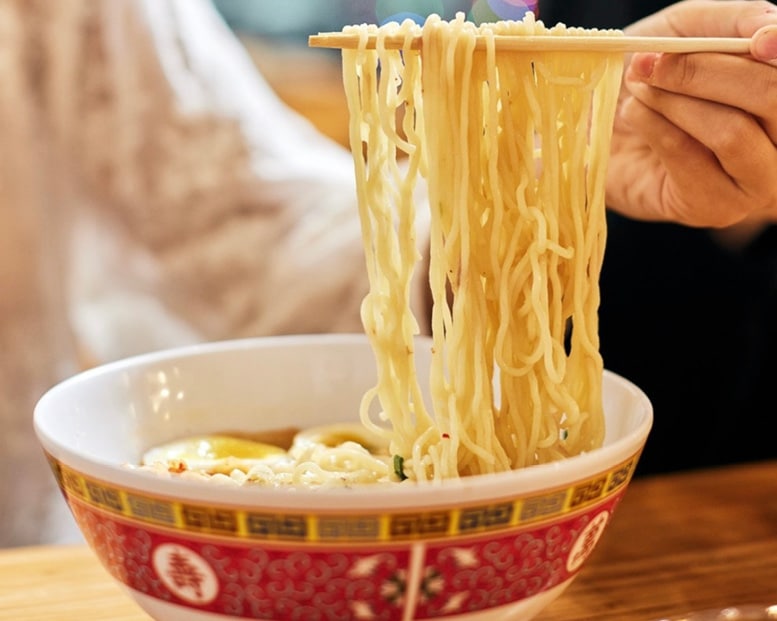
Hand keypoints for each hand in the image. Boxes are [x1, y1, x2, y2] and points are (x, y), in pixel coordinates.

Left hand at [606, 0, 776, 228]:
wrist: (594, 126)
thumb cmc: (649, 76)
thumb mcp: (687, 30)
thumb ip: (733, 24)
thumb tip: (771, 32)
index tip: (756, 40)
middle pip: (774, 99)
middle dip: (707, 73)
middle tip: (651, 63)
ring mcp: (753, 183)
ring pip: (732, 133)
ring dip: (673, 102)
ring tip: (638, 88)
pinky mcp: (711, 207)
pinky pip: (689, 157)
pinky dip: (654, 126)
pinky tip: (633, 114)